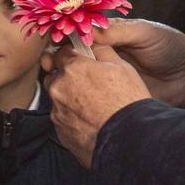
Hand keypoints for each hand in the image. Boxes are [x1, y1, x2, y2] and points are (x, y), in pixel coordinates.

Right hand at [46, 19, 184, 112]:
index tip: (52, 43)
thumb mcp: (145, 33)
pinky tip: (71, 99)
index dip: (65, 38)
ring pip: (79, 80)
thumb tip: (87, 29)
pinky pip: (93, 98)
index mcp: (111, 37)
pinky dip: (80, 98)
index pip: (80, 35)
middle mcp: (105, 58)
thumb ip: (118, 30)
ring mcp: (108, 80)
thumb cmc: (172, 49)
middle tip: (51, 64)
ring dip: (66, 80)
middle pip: (74, 59)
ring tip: (56, 80)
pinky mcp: (114, 98)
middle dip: (60, 60)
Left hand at [46, 42, 152, 167]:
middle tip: (88, 85)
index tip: (81, 62)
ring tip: (92, 106)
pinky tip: (90, 121)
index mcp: (73, 68)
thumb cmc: (128, 102)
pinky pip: (62, 119)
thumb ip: (102, 51)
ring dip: (69, 98)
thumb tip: (92, 44)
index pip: (60, 53)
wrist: (129, 140)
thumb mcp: (122, 67)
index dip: (71, 56)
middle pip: (55, 76)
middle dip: (67, 77)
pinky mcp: (60, 132)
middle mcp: (59, 88)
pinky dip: (72, 118)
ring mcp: (57, 112)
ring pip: (58, 99)